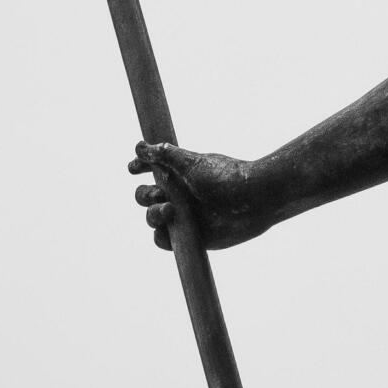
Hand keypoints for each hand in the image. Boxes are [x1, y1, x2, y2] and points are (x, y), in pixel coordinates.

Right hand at [129, 142, 274, 250]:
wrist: (253, 200)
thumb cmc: (225, 177)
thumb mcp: (191, 163)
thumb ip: (165, 155)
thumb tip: (139, 147)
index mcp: (178, 176)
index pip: (150, 171)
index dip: (139, 168)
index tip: (134, 168)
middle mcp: (179, 196)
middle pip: (146, 196)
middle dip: (145, 195)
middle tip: (159, 194)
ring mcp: (183, 217)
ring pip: (152, 218)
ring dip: (153, 215)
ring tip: (169, 211)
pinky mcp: (191, 238)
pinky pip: (164, 240)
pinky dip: (161, 237)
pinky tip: (167, 230)